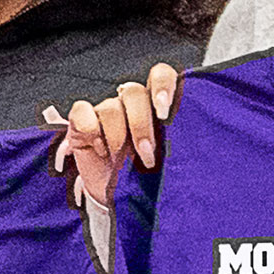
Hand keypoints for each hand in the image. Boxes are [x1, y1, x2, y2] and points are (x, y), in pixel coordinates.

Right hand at [52, 62, 180, 208]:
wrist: (118, 197)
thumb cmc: (146, 176)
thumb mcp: (167, 161)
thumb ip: (176, 144)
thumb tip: (191, 143)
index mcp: (156, 106)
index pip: (160, 76)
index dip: (162, 86)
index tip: (164, 113)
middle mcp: (130, 104)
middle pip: (134, 93)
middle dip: (140, 126)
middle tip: (147, 155)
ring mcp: (106, 111)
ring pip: (111, 108)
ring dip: (118, 137)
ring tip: (123, 162)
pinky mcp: (82, 121)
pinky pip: (82, 112)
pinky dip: (92, 132)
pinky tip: (101, 150)